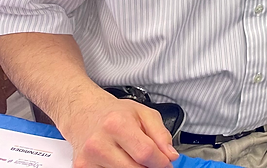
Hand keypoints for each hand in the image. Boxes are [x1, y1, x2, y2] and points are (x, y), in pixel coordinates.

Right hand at [61, 92, 177, 167]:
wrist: (85, 113)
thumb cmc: (115, 113)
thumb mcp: (144, 113)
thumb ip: (161, 134)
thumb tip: (170, 155)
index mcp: (117, 124)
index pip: (145, 153)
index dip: (161, 162)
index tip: (167, 163)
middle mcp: (99, 143)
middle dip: (149, 167)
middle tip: (153, 162)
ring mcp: (88, 159)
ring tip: (136, 157)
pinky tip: (122, 160)